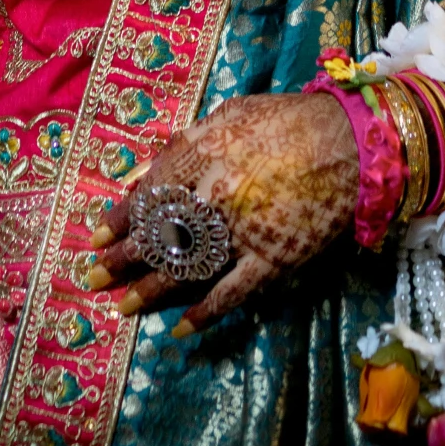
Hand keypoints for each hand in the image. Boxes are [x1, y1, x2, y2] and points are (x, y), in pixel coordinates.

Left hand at [86, 91, 357, 335]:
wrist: (351, 140)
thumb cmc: (287, 121)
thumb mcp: (229, 116)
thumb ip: (183, 145)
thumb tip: (140, 175)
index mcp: (204, 154)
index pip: (150, 192)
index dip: (121, 217)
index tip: (96, 236)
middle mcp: (217, 194)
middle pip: (159, 233)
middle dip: (123, 258)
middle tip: (92, 279)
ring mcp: (245, 231)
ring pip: (188, 267)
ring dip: (152, 290)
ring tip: (123, 307)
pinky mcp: (275, 258)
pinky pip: (234, 292)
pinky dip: (207, 312)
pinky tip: (182, 329)